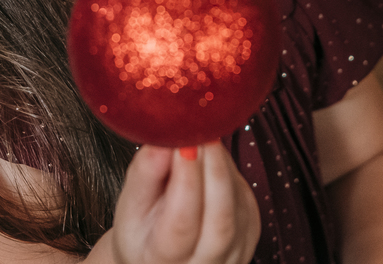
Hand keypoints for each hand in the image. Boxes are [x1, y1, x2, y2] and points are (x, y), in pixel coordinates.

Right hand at [109, 143, 259, 263]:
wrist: (162, 250)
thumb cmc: (142, 226)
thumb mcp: (130, 203)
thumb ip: (145, 172)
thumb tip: (163, 140)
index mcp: (163, 260)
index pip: (182, 224)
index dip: (186, 181)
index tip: (183, 143)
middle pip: (220, 221)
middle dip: (213, 170)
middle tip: (201, 132)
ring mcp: (234, 252)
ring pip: (237, 205)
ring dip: (221, 166)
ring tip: (201, 139)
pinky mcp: (251, 231)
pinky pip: (244, 196)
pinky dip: (229, 171)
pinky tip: (211, 158)